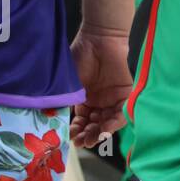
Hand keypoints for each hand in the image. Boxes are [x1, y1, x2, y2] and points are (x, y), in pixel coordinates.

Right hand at [68, 26, 133, 149]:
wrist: (99, 38)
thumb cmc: (79, 57)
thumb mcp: (68, 85)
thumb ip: (64, 103)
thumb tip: (53, 124)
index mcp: (84, 99)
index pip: (81, 122)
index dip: (76, 131)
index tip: (70, 138)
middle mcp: (99, 101)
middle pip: (95, 125)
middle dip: (88, 135)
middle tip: (82, 142)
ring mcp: (112, 97)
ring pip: (108, 121)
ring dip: (101, 132)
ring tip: (93, 138)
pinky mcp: (126, 92)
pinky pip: (123, 111)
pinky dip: (115, 121)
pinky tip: (106, 127)